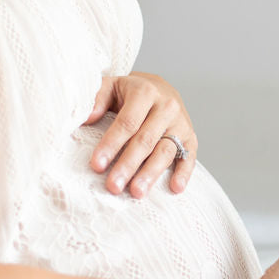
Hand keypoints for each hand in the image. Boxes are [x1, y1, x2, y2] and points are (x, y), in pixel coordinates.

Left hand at [83, 73, 196, 196]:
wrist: (160, 87)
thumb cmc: (129, 92)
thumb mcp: (111, 86)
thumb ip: (97, 98)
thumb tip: (87, 119)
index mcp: (145, 92)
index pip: (127, 122)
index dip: (111, 144)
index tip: (97, 165)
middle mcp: (166, 107)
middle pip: (146, 140)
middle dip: (128, 165)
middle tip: (114, 186)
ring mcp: (181, 124)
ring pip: (165, 151)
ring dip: (151, 174)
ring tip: (137, 192)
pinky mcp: (191, 137)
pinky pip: (189, 157)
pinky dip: (184, 173)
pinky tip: (174, 188)